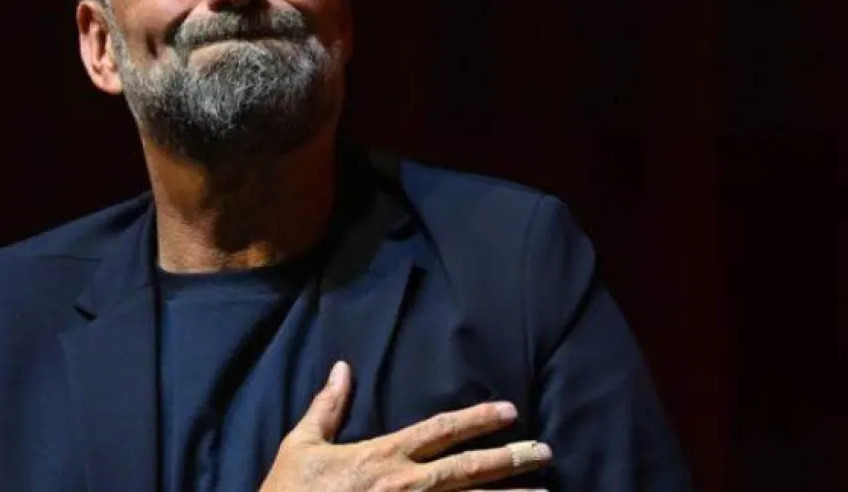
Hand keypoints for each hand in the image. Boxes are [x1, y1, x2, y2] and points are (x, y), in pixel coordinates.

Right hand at [260, 361, 551, 491]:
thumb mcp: (301, 445)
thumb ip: (327, 407)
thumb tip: (342, 368)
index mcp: (382, 457)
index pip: (440, 431)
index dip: (477, 419)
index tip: (509, 412)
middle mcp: (405, 486)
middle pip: (468, 470)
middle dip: (510, 460)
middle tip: (546, 453)